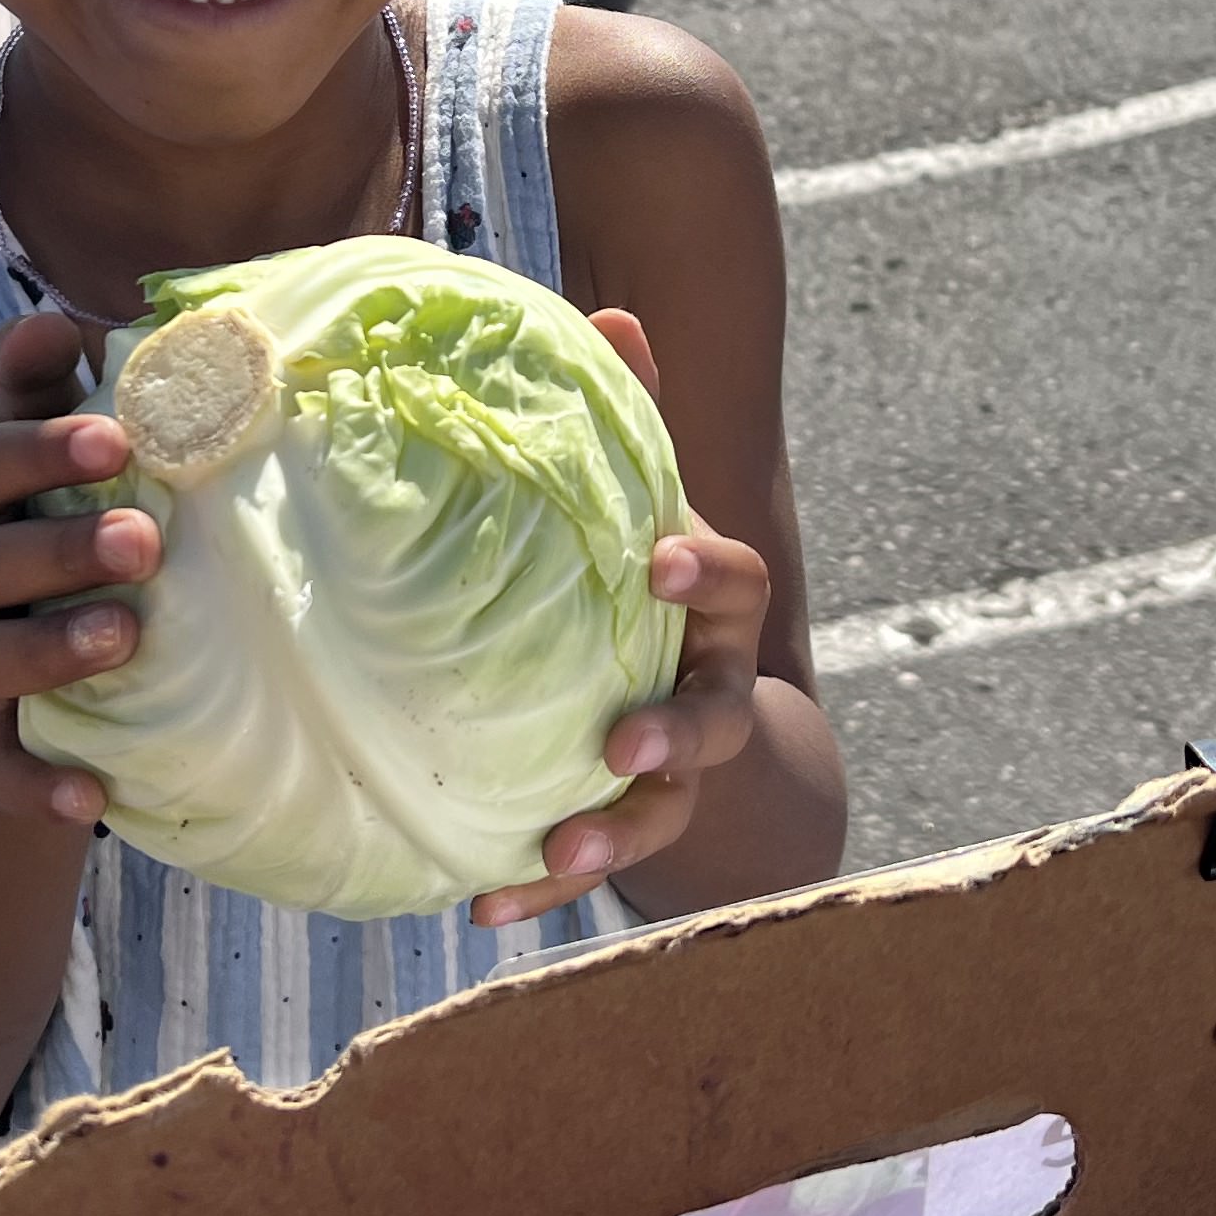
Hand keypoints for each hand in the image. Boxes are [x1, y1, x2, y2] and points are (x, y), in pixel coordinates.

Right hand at [0, 311, 152, 831]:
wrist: (36, 634)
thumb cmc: (49, 508)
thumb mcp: (47, 445)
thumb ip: (42, 387)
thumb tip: (49, 317)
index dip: (35, 453)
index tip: (117, 439)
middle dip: (56, 551)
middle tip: (145, 540)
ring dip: (47, 651)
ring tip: (126, 635)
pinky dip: (34, 787)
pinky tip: (90, 797)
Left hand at [474, 307, 773, 927]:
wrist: (726, 738)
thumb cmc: (659, 591)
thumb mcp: (651, 508)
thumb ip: (631, 420)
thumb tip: (607, 306)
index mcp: (716, 611)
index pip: (735, 582)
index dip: (705, 570)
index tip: (660, 560)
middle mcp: (713, 694)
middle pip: (715, 721)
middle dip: (674, 736)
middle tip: (623, 745)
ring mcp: (682, 776)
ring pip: (665, 813)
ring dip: (612, 837)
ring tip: (557, 854)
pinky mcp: (634, 832)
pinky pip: (592, 869)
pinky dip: (539, 892)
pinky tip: (480, 909)